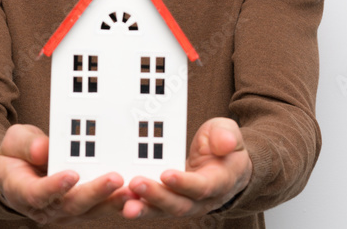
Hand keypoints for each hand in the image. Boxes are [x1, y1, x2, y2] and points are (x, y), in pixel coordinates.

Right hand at [0, 124, 134, 224]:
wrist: (18, 172)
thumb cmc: (16, 155)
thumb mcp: (14, 141)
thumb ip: (26, 145)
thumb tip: (43, 149)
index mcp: (22, 190)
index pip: (38, 193)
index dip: (55, 186)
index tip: (71, 174)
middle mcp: (46, 207)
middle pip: (71, 204)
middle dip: (95, 192)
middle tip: (115, 178)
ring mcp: (65, 211)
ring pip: (90, 210)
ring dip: (112, 201)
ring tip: (132, 189)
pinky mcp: (82, 209)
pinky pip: (100, 207)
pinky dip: (118, 201)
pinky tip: (135, 192)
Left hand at [122, 117, 252, 219]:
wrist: (224, 166)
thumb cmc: (222, 147)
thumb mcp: (228, 134)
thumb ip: (226, 136)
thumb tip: (226, 143)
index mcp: (220, 182)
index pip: (202, 187)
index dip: (184, 183)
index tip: (166, 174)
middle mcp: (201, 200)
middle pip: (179, 204)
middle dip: (156, 196)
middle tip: (136, 183)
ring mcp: (183, 204)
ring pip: (162, 211)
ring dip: (142, 207)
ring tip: (124, 202)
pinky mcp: (167, 203)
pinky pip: (150, 207)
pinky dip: (134, 205)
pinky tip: (118, 199)